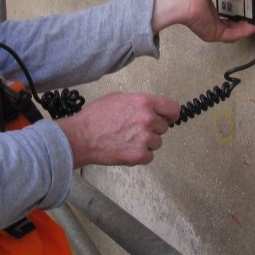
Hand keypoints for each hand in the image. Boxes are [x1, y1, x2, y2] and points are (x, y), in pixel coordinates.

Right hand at [56, 92, 180, 167]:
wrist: (81, 136)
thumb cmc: (95, 116)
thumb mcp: (118, 98)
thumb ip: (138, 102)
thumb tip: (150, 108)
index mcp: (144, 102)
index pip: (173, 108)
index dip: (170, 115)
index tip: (167, 119)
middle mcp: (148, 119)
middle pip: (164, 127)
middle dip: (153, 129)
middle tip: (135, 130)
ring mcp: (145, 138)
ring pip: (157, 142)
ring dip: (146, 143)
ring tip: (127, 140)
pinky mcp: (140, 155)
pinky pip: (149, 156)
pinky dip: (140, 155)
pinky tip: (126, 149)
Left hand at [151, 0, 254, 42]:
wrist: (185, 0)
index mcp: (210, 3)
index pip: (228, 6)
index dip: (240, 5)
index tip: (251, 1)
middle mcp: (212, 16)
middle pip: (232, 19)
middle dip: (245, 16)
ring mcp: (214, 26)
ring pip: (234, 29)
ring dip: (247, 25)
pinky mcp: (215, 34)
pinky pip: (233, 35)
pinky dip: (244, 31)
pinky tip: (254, 25)